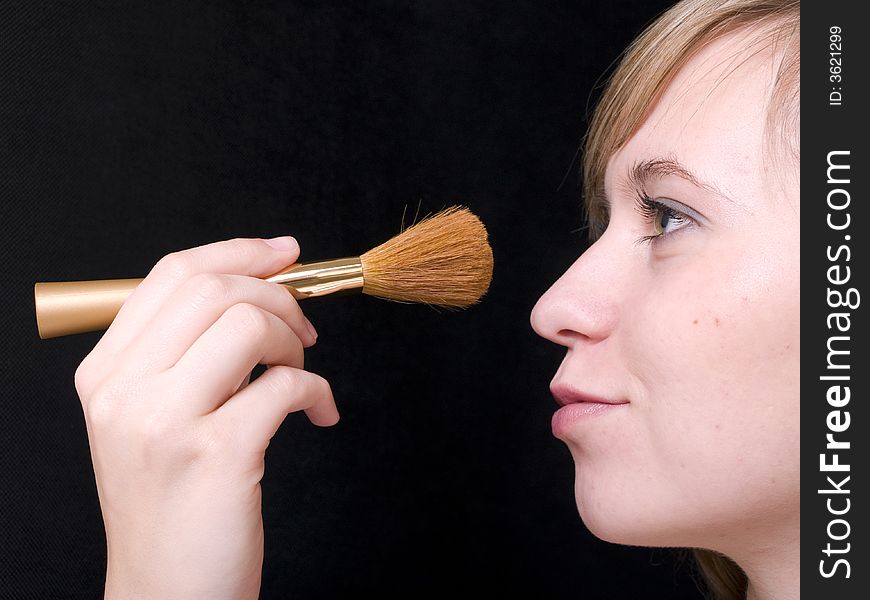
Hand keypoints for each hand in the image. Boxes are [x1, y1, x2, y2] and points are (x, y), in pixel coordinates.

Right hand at [74, 236, 338, 599]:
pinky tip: (320, 416)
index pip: (172, 275)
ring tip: (301, 375)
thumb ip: (186, 355)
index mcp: (105, 372)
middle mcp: (123, 390)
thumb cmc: (173, 503)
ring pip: (247, 324)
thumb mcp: (152, 419)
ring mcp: (164, 422)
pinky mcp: (215, 456)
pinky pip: (286, 386)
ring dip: (294, 343)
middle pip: (213, 289)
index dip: (238, 252)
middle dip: (278, 298)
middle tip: (303, 333)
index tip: (285, 253)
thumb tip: (258, 288)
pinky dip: (319, 392)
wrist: (167, 592)